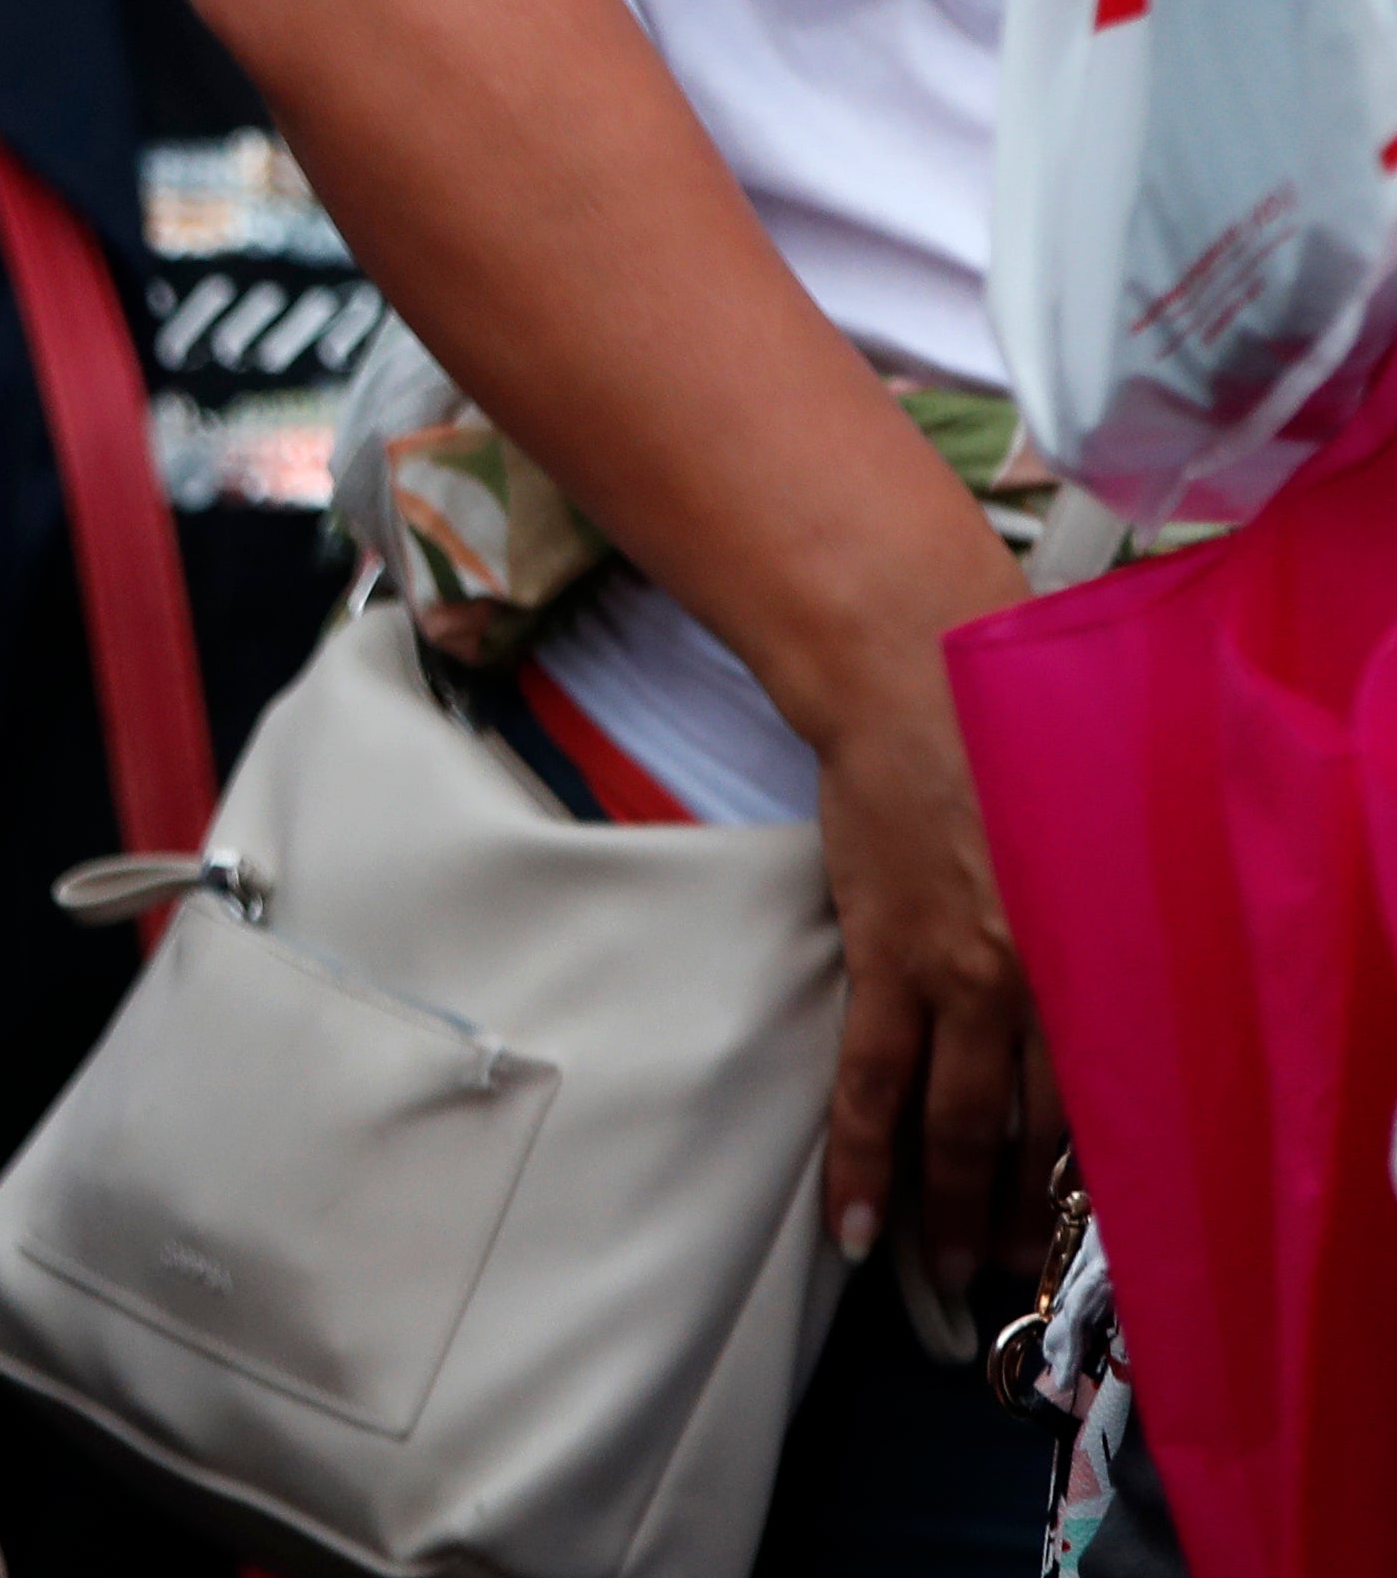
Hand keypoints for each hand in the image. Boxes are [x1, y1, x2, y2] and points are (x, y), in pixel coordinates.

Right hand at [800, 644, 1032, 1297]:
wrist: (911, 688)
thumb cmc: (999, 749)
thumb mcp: (1069, 850)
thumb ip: (1077, 930)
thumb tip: (1074, 1001)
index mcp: (1094, 953)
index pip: (1104, 1098)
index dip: (1090, 1174)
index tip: (1079, 1226)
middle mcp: (1044, 979)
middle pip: (1040, 1130)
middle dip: (1025, 1213)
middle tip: (1011, 1273)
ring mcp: (960, 975)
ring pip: (962, 1125)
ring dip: (953, 1208)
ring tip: (945, 1268)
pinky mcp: (885, 958)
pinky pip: (872, 1084)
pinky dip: (865, 1160)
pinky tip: (857, 1220)